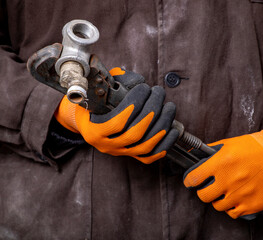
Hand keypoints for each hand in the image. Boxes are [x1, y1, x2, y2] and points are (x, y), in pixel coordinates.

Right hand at [55, 68, 178, 163]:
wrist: (89, 125)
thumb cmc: (92, 107)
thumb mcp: (93, 95)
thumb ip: (109, 84)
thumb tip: (127, 76)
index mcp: (94, 131)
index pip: (117, 122)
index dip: (134, 105)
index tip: (144, 88)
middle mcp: (107, 146)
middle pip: (135, 133)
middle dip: (152, 110)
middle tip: (159, 92)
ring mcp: (121, 153)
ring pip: (146, 145)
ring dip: (162, 124)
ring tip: (169, 106)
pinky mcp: (132, 156)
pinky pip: (152, 155)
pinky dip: (165, 143)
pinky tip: (172, 129)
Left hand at [183, 122, 262, 217]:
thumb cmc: (259, 146)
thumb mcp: (231, 143)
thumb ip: (211, 151)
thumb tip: (195, 154)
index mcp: (221, 162)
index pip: (194, 178)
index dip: (190, 180)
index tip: (191, 181)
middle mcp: (229, 180)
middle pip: (203, 196)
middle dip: (203, 191)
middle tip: (208, 187)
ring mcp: (241, 194)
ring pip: (218, 206)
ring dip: (218, 200)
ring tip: (225, 192)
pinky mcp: (254, 205)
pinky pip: (234, 213)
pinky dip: (232, 208)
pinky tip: (236, 199)